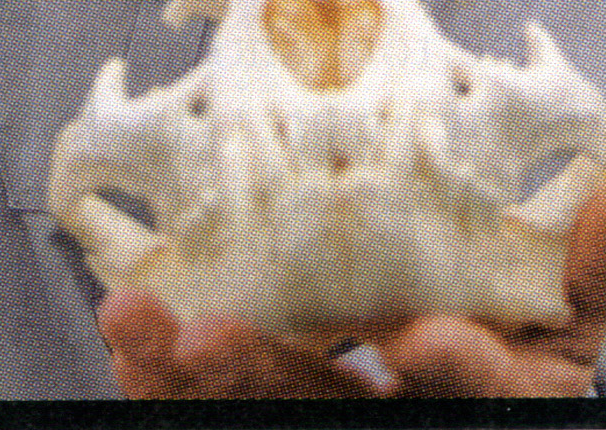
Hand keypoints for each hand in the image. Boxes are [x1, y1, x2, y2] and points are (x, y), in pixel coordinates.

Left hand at [97, 182, 605, 397]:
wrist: (445, 365)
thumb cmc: (511, 334)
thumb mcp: (562, 314)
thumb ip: (589, 272)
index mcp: (484, 393)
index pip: (478, 391)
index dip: (457, 371)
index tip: (420, 340)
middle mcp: (401, 414)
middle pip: (331, 408)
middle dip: (268, 378)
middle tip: (207, 335)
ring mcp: (331, 414)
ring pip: (257, 408)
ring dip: (188, 373)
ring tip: (132, 320)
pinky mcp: (268, 405)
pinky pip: (207, 404)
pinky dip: (162, 378)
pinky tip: (126, 334)